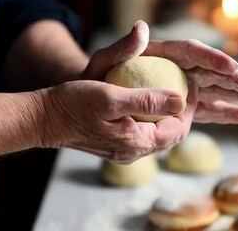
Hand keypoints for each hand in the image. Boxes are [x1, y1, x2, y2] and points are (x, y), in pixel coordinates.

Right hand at [41, 80, 196, 163]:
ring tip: (174, 93)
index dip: (190, 108)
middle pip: (171, 135)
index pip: (178, 130)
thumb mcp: (111, 97)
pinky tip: (151, 103)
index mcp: (136, 143)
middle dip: (184, 113)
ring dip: (170, 116)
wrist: (46, 119)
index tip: (191, 85)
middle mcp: (133, 152)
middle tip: (187, 88)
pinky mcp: (116, 146)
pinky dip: (154, 119)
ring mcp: (124, 151)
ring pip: (159, 135)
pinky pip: (145, 134)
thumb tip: (180, 101)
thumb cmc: (74, 103)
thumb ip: (146, 100)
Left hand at [83, 20, 237, 123]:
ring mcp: (184, 88)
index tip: (231, 67)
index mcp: (163, 55)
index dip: (212, 59)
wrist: (97, 100)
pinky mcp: (184, 107)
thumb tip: (141, 28)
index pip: (192, 53)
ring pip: (215, 91)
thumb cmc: (99, 77)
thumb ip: (123, 48)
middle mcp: (178, 69)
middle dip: (235, 80)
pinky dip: (226, 113)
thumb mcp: (104, 60)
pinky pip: (207, 110)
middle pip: (212, 71)